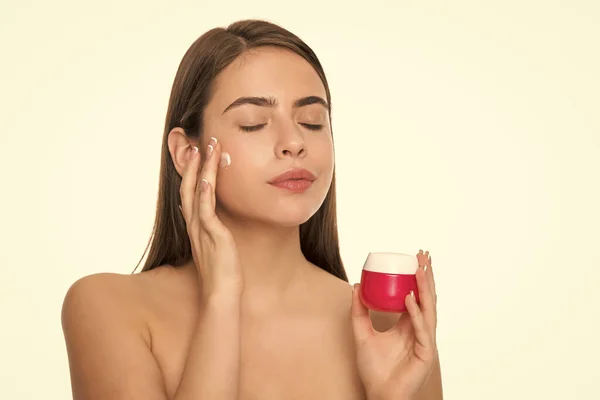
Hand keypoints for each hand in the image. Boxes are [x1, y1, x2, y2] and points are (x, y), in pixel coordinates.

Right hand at [180, 136, 242, 298]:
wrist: (222, 295)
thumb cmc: (223, 274)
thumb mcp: (218, 247)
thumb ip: (215, 233)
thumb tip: (218, 223)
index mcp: (197, 227)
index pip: (191, 193)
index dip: (192, 172)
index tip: (198, 154)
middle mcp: (195, 225)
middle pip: (188, 187)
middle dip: (193, 164)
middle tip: (199, 142)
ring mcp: (201, 230)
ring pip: (196, 192)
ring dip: (200, 169)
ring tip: (205, 148)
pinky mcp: (211, 236)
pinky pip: (205, 210)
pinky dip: (203, 193)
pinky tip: (205, 178)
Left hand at [351, 250, 437, 399]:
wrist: (378, 395)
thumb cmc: (374, 370)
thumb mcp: (362, 334)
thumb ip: (359, 311)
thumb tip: (357, 286)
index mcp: (409, 325)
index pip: (417, 296)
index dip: (418, 278)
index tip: (415, 258)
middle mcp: (420, 330)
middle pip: (427, 298)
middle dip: (426, 276)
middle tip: (423, 255)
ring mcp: (425, 342)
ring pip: (428, 310)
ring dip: (425, 288)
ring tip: (420, 269)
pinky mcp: (425, 354)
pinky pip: (421, 329)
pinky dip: (415, 313)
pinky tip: (410, 298)